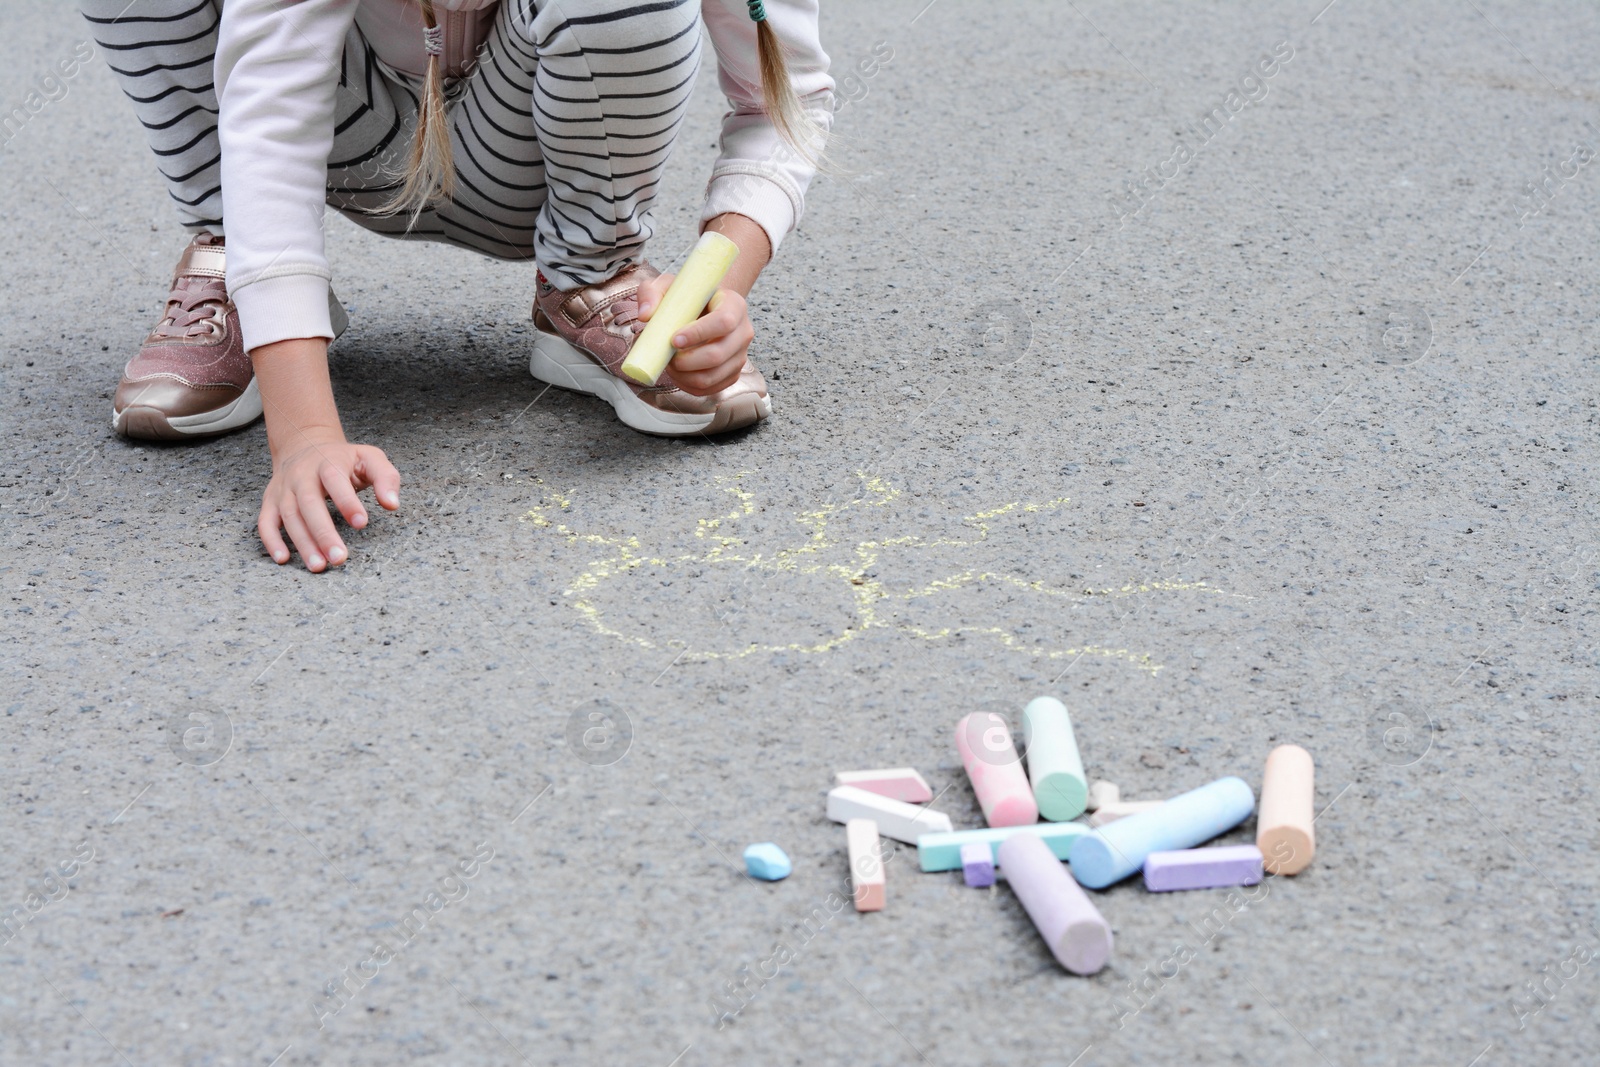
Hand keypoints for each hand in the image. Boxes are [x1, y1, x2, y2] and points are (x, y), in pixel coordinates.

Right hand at [258, 436, 399, 571]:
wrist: (303, 445)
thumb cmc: (343, 459)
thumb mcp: (369, 458)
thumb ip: (385, 478)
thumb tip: (392, 504)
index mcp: (328, 461)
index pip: (335, 480)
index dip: (347, 502)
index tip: (362, 523)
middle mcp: (301, 475)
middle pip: (308, 504)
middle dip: (323, 533)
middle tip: (339, 558)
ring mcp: (284, 489)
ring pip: (289, 517)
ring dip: (303, 543)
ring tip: (319, 566)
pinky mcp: (271, 501)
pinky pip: (266, 522)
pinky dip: (271, 541)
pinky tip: (283, 559)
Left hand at [636, 273, 753, 395]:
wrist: (703, 311)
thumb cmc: (686, 298)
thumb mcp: (667, 286)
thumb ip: (651, 293)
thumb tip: (645, 316)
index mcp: (734, 305)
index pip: (724, 322)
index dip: (698, 333)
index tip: (674, 339)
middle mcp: (743, 331)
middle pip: (718, 354)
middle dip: (686, 361)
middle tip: (667, 356)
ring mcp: (740, 355)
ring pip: (712, 376)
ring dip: (684, 376)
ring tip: (669, 364)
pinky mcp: (732, 374)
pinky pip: (709, 388)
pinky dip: (688, 385)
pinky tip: (677, 373)